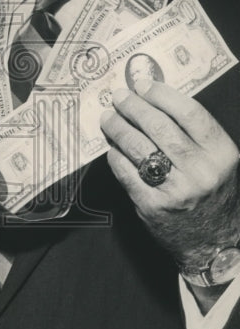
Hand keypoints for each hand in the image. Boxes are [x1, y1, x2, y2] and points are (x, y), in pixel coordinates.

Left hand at [100, 80, 239, 268]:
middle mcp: (201, 171)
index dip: (162, 94)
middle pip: (159, 126)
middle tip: (118, 97)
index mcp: (221, 154)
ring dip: (118, 128)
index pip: (189, 112)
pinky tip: (112, 148)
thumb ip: (192, 132)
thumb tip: (152, 98)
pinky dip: (116, 156)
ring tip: (108, 118)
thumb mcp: (217, 160)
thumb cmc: (212, 193)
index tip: (143, 85)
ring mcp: (176, 190)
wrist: (214, 243)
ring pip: (138, 147)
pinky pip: (126, 172)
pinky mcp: (153, 206)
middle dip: (133, 107)